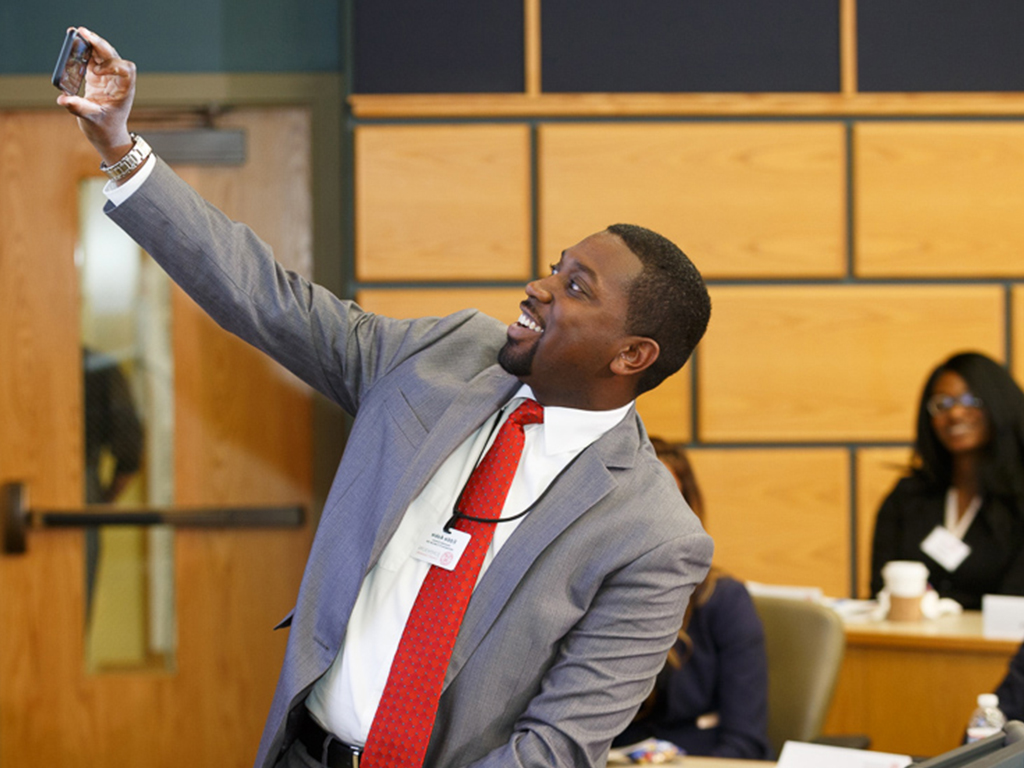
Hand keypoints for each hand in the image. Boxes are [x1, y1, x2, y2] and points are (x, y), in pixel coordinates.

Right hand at [56, 27, 135, 164]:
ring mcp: (108, 78)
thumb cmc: (105, 129)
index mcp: (124, 91)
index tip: (97, 71)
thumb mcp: (92, 120)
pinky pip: (93, 60)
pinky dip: (84, 52)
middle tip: (83, 33)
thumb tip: (63, 99)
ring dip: (92, 44)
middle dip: (99, 45)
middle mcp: (118, 81)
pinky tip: (74, 45)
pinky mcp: (98, 77)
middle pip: (113, 56)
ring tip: (77, 33)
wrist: (106, 135)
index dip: (114, 65)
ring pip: (103, 55)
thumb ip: (79, 108)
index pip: (127, 70)